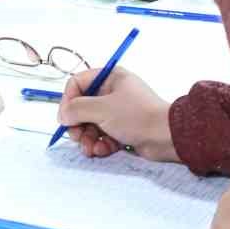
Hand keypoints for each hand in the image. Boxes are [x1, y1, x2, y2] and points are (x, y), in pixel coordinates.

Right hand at [57, 66, 177, 161]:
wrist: (167, 136)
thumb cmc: (137, 116)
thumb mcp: (101, 109)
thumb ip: (77, 109)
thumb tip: (62, 115)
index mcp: (110, 78)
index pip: (78, 84)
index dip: (68, 101)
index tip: (65, 118)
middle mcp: (113, 93)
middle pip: (82, 107)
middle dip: (77, 125)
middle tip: (77, 138)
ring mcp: (118, 112)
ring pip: (91, 124)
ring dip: (87, 138)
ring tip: (91, 149)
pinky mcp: (123, 129)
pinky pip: (103, 136)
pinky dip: (100, 144)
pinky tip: (103, 150)